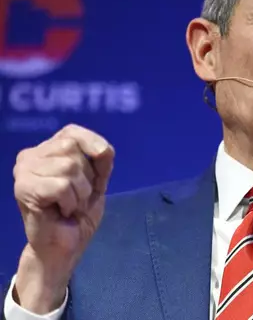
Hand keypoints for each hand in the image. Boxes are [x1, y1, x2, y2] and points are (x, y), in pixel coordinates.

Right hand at [12, 123, 114, 312]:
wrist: (64, 246)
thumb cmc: (78, 213)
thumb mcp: (97, 180)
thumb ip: (101, 159)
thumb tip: (103, 149)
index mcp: (47, 149)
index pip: (73, 131)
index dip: (93, 145)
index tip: (99, 171)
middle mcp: (31, 154)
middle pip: (73, 149)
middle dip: (87, 177)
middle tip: (76, 196)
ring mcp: (24, 170)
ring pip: (69, 167)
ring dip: (79, 193)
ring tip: (68, 205)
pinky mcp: (23, 188)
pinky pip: (62, 186)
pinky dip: (70, 202)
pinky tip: (61, 211)